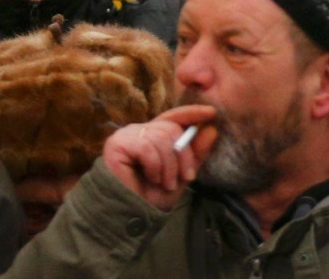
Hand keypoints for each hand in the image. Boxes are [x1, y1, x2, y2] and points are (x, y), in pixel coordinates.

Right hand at [102, 105, 218, 211]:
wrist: (131, 215)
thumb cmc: (151, 198)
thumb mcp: (180, 176)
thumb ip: (195, 154)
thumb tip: (212, 130)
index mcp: (152, 135)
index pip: (173, 117)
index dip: (192, 113)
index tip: (212, 113)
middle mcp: (138, 131)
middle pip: (171, 128)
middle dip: (184, 155)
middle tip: (186, 177)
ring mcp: (126, 136)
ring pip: (161, 137)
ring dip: (169, 165)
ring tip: (166, 183)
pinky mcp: (116, 144)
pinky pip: (147, 147)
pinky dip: (155, 166)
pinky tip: (152, 178)